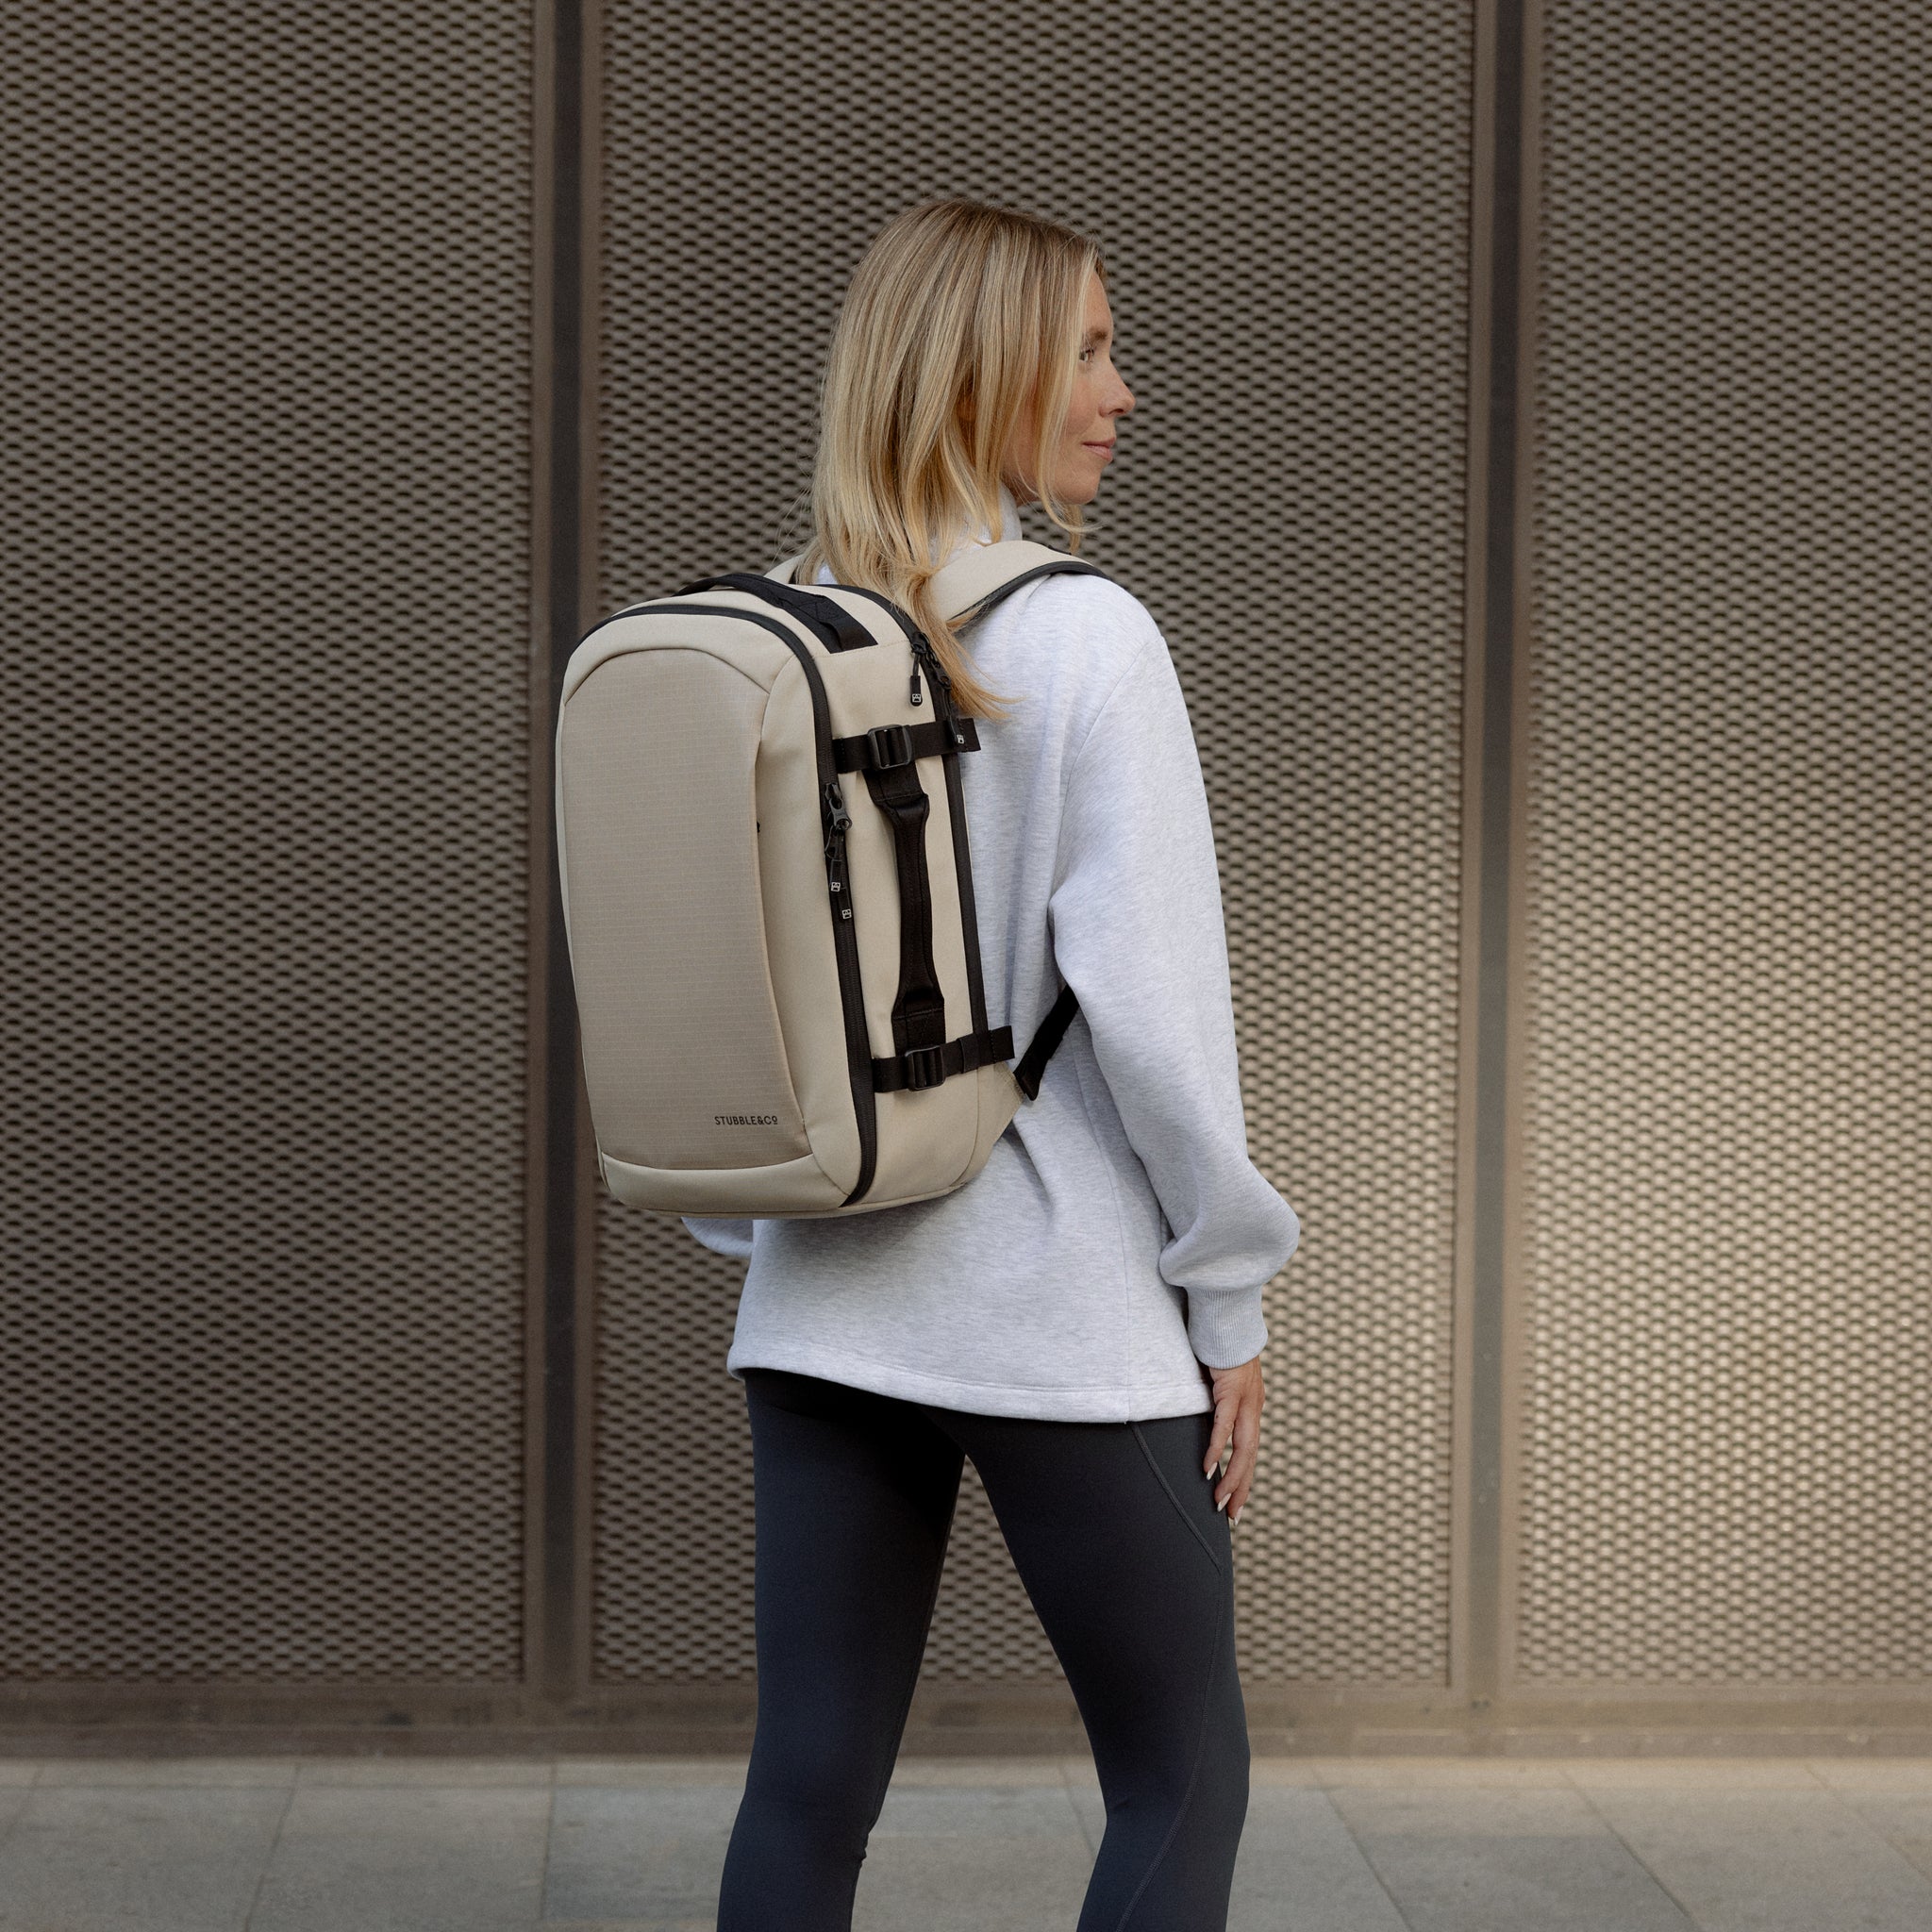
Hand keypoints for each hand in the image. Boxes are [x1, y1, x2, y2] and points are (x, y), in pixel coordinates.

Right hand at [1203, 1354, 1262, 1526]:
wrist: (1227, 1318)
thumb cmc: (1221, 1346)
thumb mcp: (1222, 1380)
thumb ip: (1220, 1400)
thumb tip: (1208, 1417)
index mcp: (1251, 1407)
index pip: (1249, 1450)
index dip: (1243, 1477)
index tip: (1234, 1502)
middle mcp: (1253, 1407)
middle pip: (1250, 1456)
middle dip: (1240, 1487)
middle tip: (1230, 1515)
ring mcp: (1245, 1400)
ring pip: (1242, 1447)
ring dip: (1231, 1476)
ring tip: (1220, 1500)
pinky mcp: (1231, 1391)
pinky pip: (1224, 1426)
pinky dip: (1216, 1449)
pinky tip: (1207, 1468)